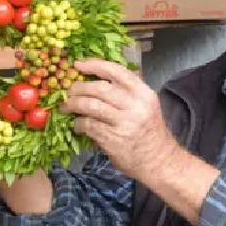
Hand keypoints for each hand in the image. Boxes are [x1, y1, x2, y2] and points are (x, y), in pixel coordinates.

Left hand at [60, 59, 179, 182]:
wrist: (159, 161)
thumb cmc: (149, 132)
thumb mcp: (146, 105)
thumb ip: (127, 91)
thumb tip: (96, 78)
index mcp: (143, 93)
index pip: (116, 71)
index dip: (94, 65)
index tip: (78, 64)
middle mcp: (135, 106)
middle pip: (99, 88)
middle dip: (79, 88)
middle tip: (68, 91)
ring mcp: (124, 123)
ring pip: (91, 106)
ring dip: (73, 105)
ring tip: (66, 107)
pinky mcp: (114, 139)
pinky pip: (89, 125)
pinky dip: (79, 124)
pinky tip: (78, 125)